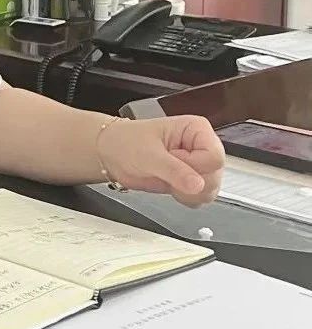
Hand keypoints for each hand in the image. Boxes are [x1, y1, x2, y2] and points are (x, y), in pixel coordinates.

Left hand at [97, 115, 224, 206]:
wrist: (112, 154)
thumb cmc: (127, 142)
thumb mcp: (148, 154)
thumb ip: (174, 170)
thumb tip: (197, 185)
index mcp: (197, 129)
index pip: (214, 156)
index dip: (194, 165)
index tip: (173, 159)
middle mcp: (202, 146)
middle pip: (216, 175)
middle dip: (190, 181)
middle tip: (167, 170)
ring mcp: (199, 165)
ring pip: (211, 189)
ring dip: (188, 192)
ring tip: (167, 177)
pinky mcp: (192, 181)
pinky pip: (202, 198)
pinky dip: (187, 198)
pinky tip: (171, 187)